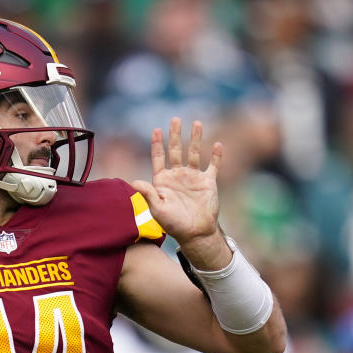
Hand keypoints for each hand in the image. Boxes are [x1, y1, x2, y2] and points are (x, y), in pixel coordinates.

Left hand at [130, 118, 228, 266]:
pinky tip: (217, 145)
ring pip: (194, 153)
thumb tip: (134, 182)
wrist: (195, 233)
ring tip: (197, 123)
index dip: (157, 144)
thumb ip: (148, 194)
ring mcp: (193, 177)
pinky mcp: (208, 182)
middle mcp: (177, 176)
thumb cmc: (173, 224)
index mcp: (162, 180)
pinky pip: (212, 166)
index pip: (158, 157)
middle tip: (175, 119)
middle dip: (175, 135)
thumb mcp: (157, 209)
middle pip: (176, 151)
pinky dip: (215, 156)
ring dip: (196, 139)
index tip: (156, 129)